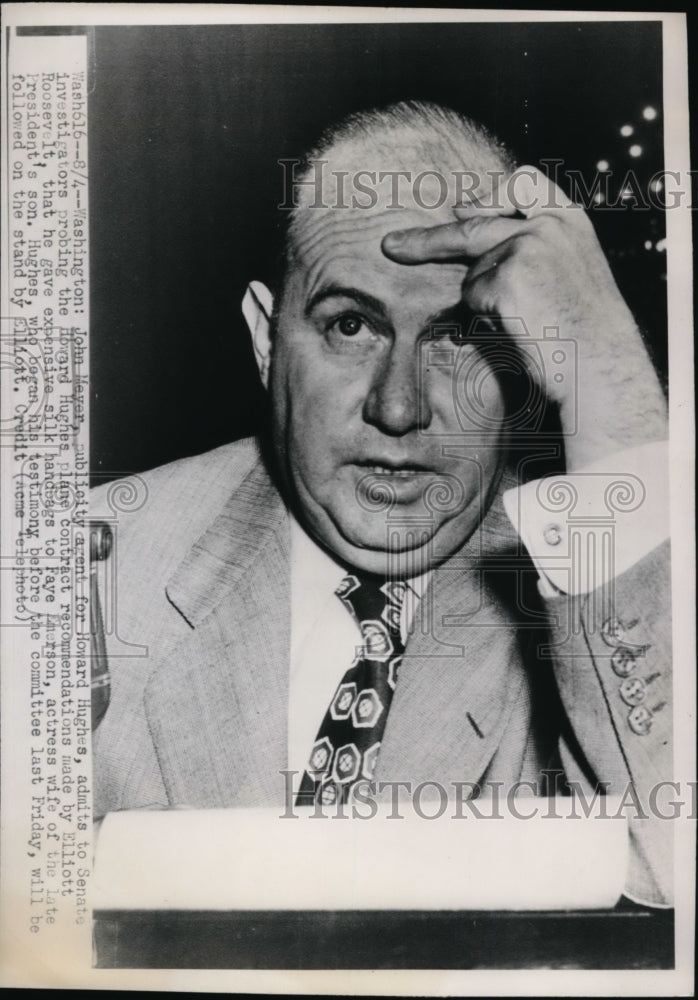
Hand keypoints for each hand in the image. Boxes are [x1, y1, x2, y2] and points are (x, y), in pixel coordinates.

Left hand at [382, 166, 666, 469]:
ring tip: (526, 321)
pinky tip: (518, 327)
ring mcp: (526, 247)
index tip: (461, 208)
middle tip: (390, 247)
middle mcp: (546, 225)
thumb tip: (479, 246)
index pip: (522, 184)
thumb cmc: (584, 330)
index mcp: (568, 220)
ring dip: (484, 300)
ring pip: (473, 273)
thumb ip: (536, 248)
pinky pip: (471, 298)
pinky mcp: (506, 277)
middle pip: (471, 226)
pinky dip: (484, 318)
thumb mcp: (571, 272)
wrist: (602, 362)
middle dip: (425, 240)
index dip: (488, 196)